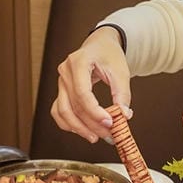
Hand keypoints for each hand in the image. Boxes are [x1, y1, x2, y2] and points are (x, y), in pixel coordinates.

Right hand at [52, 26, 132, 142]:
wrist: (100, 45)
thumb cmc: (109, 54)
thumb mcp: (121, 71)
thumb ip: (123, 94)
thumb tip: (124, 116)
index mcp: (78, 62)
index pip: (82, 93)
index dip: (95, 112)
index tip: (109, 123)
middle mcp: (65, 72)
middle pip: (73, 105)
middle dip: (91, 124)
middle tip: (108, 135)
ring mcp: (61, 81)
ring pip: (63, 111)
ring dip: (79, 128)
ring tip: (95, 137)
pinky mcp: (61, 90)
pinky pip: (58, 111)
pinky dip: (68, 123)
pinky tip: (82, 131)